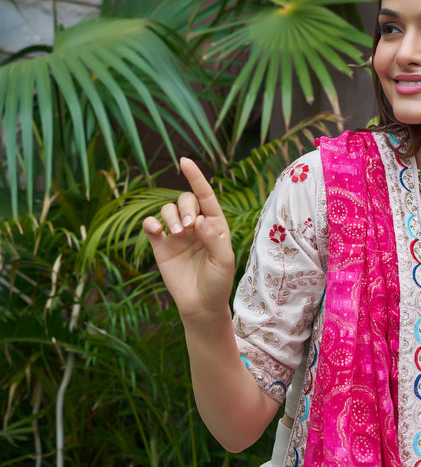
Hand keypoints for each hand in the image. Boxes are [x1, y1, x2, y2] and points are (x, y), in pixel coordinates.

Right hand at [142, 158, 234, 322]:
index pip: (205, 195)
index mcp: (214, 224)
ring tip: (177, 234)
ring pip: (167, 209)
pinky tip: (157, 231)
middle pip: (185, 199)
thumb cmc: (217, 282)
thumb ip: (214, 238)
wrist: (200, 305)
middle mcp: (194, 225)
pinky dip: (151, 223)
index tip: (184, 161)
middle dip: (186, 207)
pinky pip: (151, 225)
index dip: (196, 177)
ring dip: (171, 216)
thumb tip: (200, 220)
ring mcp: (176, 234)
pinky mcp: (160, 245)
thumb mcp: (224, 261)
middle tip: (189, 227)